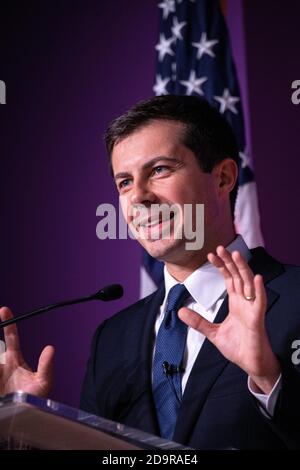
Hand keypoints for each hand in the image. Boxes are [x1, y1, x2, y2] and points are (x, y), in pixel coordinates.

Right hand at [0, 306, 53, 396]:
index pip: (11, 337)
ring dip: (0, 366)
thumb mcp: (43, 382)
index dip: (8, 322)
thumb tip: (50, 348)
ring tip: (5, 380)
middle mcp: (2, 365)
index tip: (4, 309)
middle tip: (4, 364)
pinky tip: (3, 385)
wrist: (22, 418)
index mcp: (14, 360)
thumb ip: (46, 366)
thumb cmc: (35, 401)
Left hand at [178, 246, 280, 393]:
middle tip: (220, 247)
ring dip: (242, 269)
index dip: (221, 266)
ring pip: (248, 284)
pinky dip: (258, 290)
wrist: (250, 364)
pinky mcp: (257, 320)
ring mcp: (252, 309)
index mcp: (236, 303)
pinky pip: (260, 302)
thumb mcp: (213, 333)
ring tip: (235, 255)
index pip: (229, 279)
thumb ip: (198, 322)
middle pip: (237, 276)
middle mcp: (245, 302)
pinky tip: (256, 278)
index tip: (211, 254)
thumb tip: (180, 312)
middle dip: (229, 262)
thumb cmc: (238, 347)